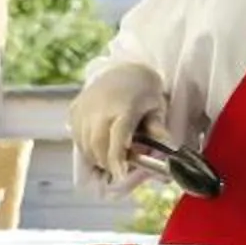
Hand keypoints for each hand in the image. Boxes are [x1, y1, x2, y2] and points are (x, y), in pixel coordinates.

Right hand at [71, 63, 171, 186]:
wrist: (123, 69)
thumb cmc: (144, 92)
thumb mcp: (157, 107)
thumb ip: (159, 129)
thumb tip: (170, 148)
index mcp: (124, 108)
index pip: (117, 138)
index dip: (117, 159)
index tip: (120, 174)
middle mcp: (100, 109)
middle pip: (97, 145)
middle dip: (106, 162)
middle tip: (117, 168)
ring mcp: (84, 109)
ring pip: (84, 144)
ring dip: (95, 157)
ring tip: (108, 157)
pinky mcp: (74, 110)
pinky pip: (76, 137)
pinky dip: (86, 147)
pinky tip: (98, 144)